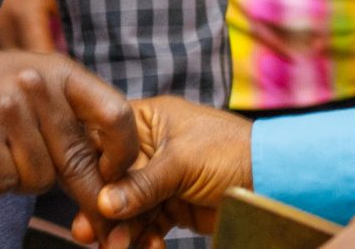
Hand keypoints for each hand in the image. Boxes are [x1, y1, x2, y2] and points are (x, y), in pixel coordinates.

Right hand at [0, 11, 135, 214]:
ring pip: (38, 179)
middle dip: (84, 196)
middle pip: (78, 159)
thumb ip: (70, 125)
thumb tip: (109, 184)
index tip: (111, 178)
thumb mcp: (33, 90)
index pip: (117, 115)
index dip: (123, 156)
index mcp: (61, 72)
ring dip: (19, 180)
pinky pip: (2, 183)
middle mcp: (38, 84)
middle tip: (93, 228)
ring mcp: (6, 105)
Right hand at [68, 95, 252, 248]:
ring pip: (130, 205)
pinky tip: (145, 248)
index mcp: (150, 120)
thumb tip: (104, 203)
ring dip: (122, 228)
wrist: (274, 181)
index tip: (80, 193)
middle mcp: (151, 146)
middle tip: (89, 232)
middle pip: (115, 179)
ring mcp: (162, 177)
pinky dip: (144, 237)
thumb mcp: (181, 163)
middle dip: (104, 207)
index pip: (108, 140)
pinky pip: (149, 222)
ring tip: (114, 247)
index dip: (92, 167)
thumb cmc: (231, 152)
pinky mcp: (174, 204)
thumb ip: (141, 184)